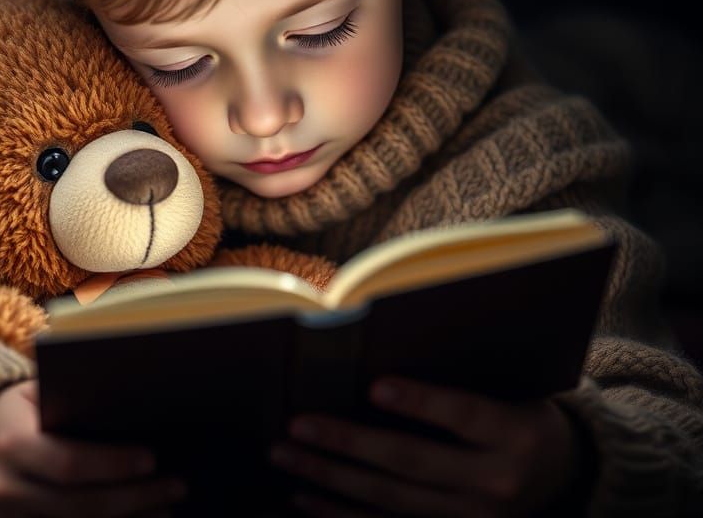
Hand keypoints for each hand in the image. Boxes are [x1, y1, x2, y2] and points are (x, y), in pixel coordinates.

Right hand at [0, 379, 185, 516]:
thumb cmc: (19, 416)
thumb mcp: (34, 395)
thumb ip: (67, 392)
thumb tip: (127, 389)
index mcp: (11, 445)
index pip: (68, 463)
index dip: (113, 465)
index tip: (151, 458)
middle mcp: (2, 490)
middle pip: (78, 507)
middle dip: (133, 500)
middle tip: (176, 486)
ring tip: (165, 510)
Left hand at [269, 376, 586, 516]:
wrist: (563, 477)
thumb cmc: (519, 415)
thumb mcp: (511, 390)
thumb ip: (462, 376)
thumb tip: (381, 347)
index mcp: (516, 435)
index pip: (466, 416)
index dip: (422, 402)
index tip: (374, 386)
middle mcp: (495, 484)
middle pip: (412, 463)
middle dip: (348, 444)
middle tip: (297, 425)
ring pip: (391, 500)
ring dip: (330, 479)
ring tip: (285, 455)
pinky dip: (340, 515)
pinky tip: (304, 498)